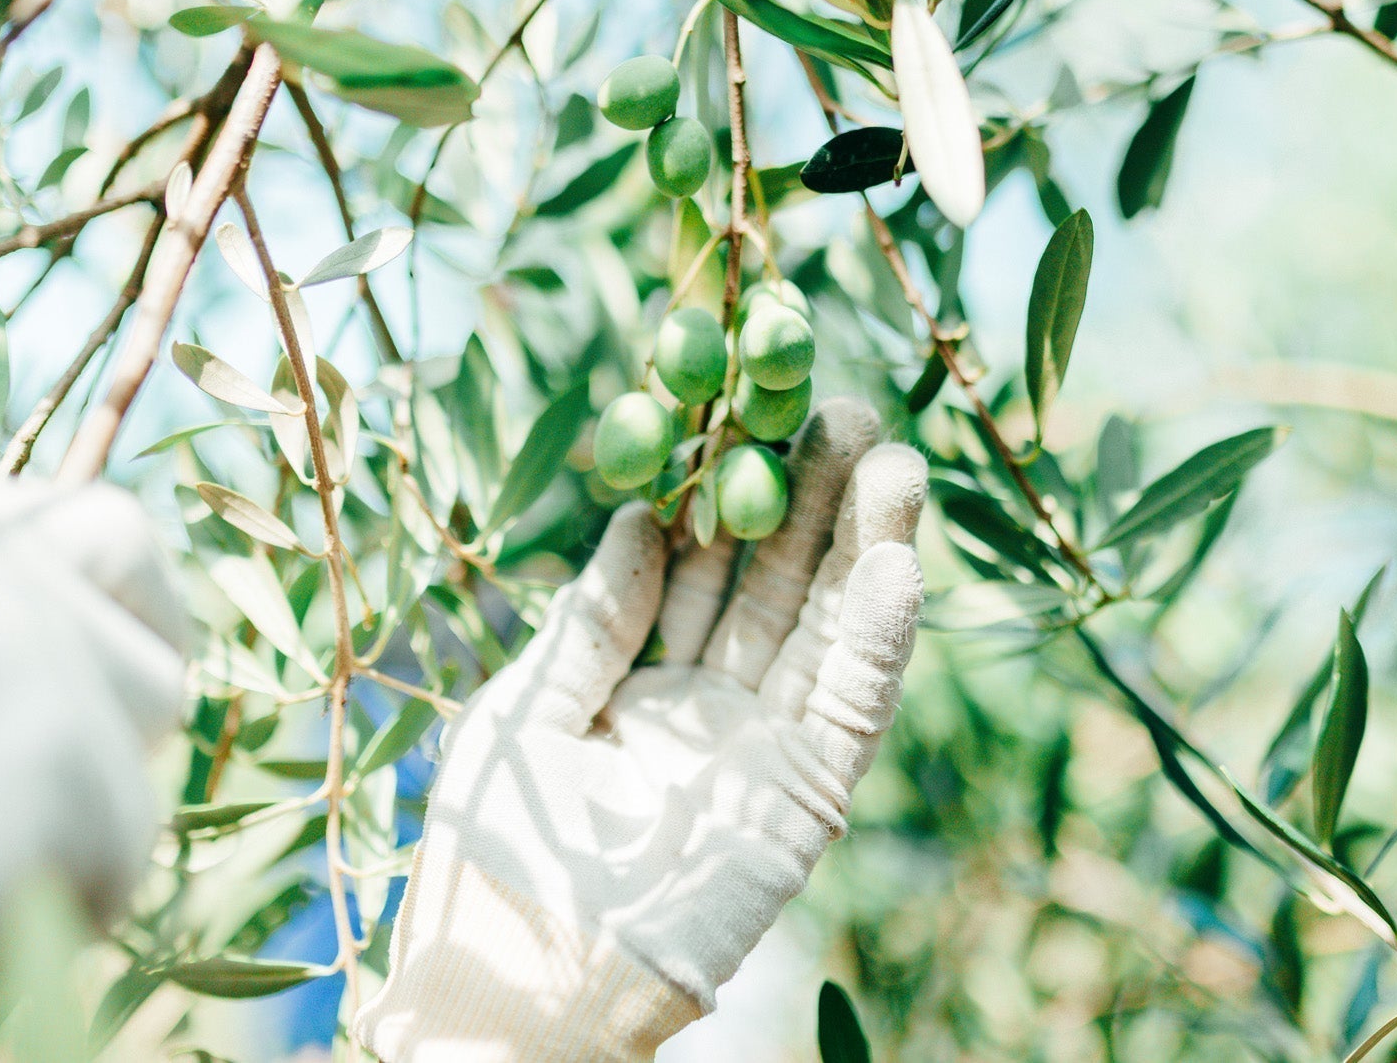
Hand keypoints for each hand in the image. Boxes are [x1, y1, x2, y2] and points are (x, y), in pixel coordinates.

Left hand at [357, 398, 926, 1062]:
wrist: (524, 988)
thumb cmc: (499, 856)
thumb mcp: (527, 716)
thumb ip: (591, 623)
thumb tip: (634, 517)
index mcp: (639, 678)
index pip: (697, 566)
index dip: (723, 490)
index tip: (745, 409)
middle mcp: (711, 702)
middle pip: (775, 582)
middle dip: (809, 499)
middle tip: (839, 409)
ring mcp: (764, 746)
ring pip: (825, 628)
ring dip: (864, 548)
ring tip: (892, 460)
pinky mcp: (804, 797)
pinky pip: (848, 706)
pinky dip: (878, 641)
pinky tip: (897, 566)